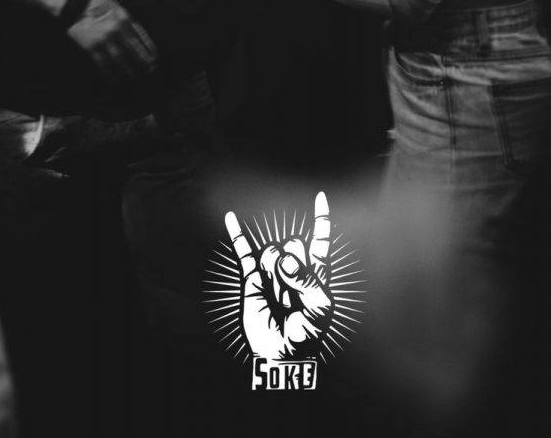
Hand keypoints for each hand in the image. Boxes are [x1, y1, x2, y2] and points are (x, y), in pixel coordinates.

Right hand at [65, 0, 158, 83]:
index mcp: (124, 20)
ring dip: (129, 70)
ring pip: (119, 60)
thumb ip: (130, 22)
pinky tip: (115, 78)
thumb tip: (141, 38)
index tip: (154, 58)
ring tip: (135, 77)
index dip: (149, 49)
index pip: (141, 38)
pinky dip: (109, 72)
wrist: (75, 5)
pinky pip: (102, 63)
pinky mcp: (91, 47)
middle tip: (150, 70)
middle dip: (142, 63)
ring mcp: (103, 40)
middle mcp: (116, 31)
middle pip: (133, 51)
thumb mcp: (118, 8)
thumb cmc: (99, 4)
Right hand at [226, 191, 333, 359]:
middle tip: (294, 295)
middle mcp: (293, 266)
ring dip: (276, 273)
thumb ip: (308, 280)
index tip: (320, 196)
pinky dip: (237, 234)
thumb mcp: (320, 308)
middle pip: (294, 243)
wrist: (282, 355)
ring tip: (279, 299)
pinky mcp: (252, 278)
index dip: (321, 218)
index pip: (319, 239)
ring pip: (274, 251)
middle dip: (294, 265)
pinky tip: (230, 217)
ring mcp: (272, 271)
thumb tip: (284, 256)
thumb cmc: (307, 334)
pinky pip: (244, 252)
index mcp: (315, 272)